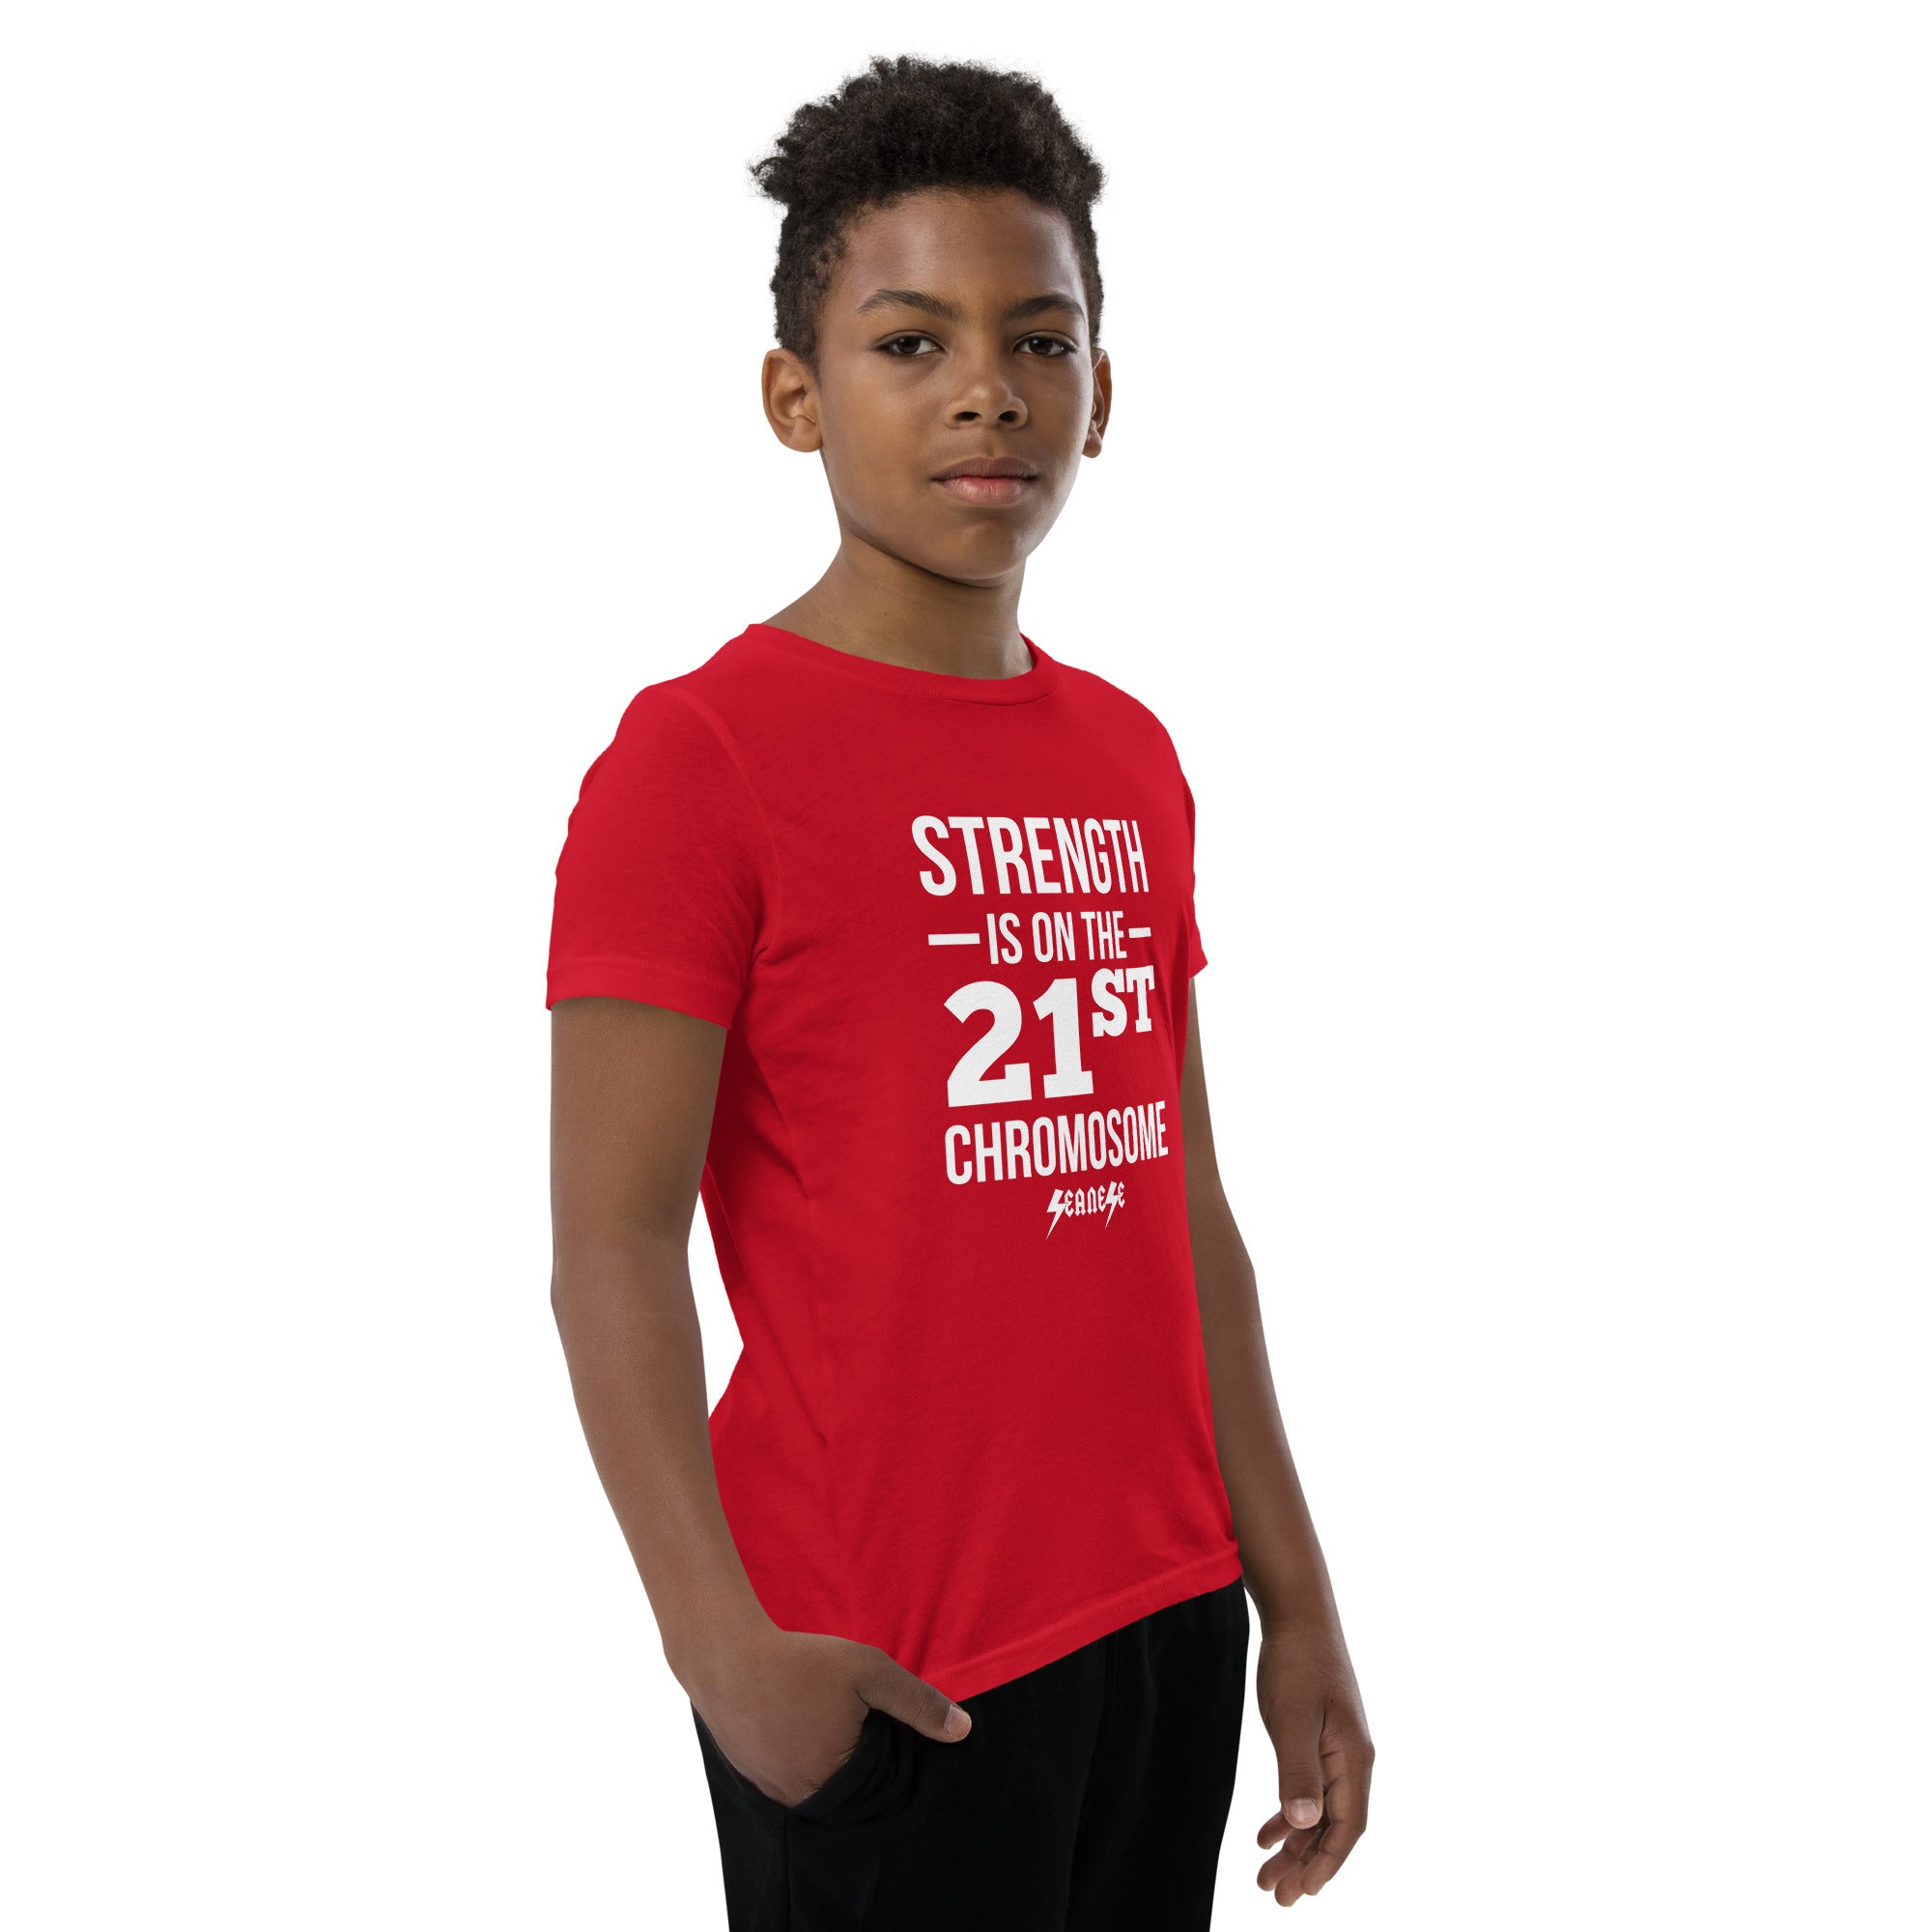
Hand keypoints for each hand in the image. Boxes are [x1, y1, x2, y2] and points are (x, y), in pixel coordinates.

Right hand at [684, 1623, 971, 1808]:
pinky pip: (783, 1775)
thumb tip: (963, 1730)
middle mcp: (801, 1797)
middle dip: (855, 1761)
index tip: (881, 1728)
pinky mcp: (748, 1772)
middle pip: (845, 1791)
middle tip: (851, 1721)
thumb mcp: (870, 1672)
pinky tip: (795, 1721)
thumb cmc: (801, 1663)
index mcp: (836, 1782)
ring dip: (823, 1759)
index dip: (886, 1758)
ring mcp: (770, 1788)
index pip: (878, 1790)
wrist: (725, 1655)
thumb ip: (918, 1703)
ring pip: (812, 1784)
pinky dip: (794, 1754)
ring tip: (824, 1720)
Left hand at [1253, 1611, 1372, 1904]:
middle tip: (1276, 1897)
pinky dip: (1290, 1813)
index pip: (1347, 1828)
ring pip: (1320, 1811)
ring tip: (1266, 1875)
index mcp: (1354, 1759)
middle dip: (1307, 1864)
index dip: (1327, 1864)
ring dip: (1296, 1844)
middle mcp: (1353, 1759)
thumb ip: (1298, 1772)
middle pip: (1334, 1826)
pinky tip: (1267, 1832)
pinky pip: (1310, 1788)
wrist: (1298, 1614)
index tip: (1304, 1893)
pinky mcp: (1320, 1736)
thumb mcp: (1292, 1720)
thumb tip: (1306, 1824)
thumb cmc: (1297, 1663)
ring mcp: (1337, 1748)